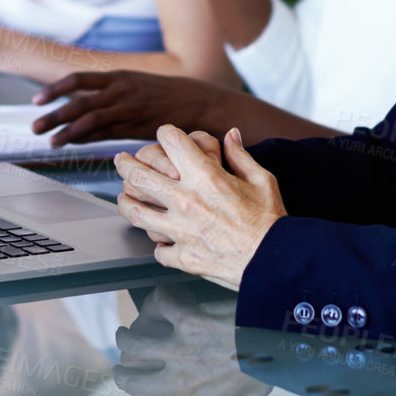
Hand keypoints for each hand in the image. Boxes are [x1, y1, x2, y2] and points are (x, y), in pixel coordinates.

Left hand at [30, 71, 236, 146]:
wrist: (199, 102)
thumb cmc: (164, 95)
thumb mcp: (135, 85)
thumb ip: (109, 94)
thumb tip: (81, 108)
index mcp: (118, 76)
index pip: (77, 79)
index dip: (54, 90)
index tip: (37, 101)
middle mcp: (120, 89)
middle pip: (77, 101)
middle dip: (53, 114)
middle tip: (34, 127)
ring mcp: (128, 108)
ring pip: (88, 119)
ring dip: (65, 131)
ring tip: (49, 142)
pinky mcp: (137, 126)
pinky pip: (106, 133)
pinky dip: (86, 138)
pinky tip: (73, 145)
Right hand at [113, 285, 272, 395]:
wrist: (280, 338)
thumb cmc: (270, 366)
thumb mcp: (251, 394)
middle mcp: (181, 380)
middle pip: (134, 384)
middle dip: (124, 377)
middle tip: (123, 369)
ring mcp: (181, 348)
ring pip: (134, 346)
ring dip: (127, 340)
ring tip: (126, 335)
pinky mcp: (187, 318)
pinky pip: (160, 305)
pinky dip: (159, 299)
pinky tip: (160, 300)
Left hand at [115, 126, 285, 290]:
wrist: (275, 262)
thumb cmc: (271, 220)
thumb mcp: (262, 180)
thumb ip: (240, 156)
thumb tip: (230, 134)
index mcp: (206, 177)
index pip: (172, 142)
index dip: (166, 133)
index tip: (164, 135)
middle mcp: (186, 200)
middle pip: (139, 175)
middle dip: (126, 164)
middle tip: (121, 161)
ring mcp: (180, 230)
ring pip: (136, 213)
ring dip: (126, 202)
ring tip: (124, 197)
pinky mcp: (183, 257)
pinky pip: (158, 250)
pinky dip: (159, 245)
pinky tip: (160, 241)